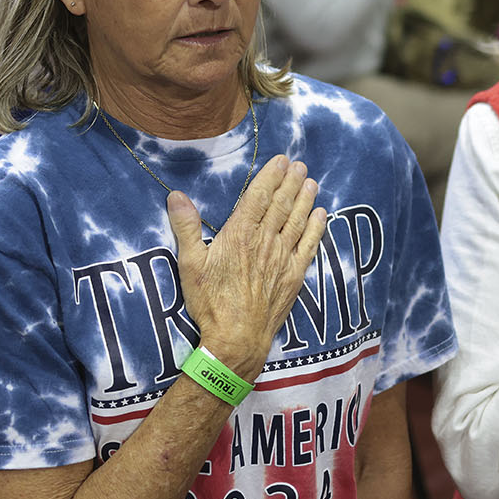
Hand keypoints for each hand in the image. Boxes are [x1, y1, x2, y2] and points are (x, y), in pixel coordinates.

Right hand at [168, 155, 327, 380]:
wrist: (237, 339)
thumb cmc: (210, 302)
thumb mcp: (190, 264)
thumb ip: (186, 227)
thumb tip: (176, 195)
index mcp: (240, 235)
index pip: (258, 197)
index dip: (270, 176)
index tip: (280, 160)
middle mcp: (265, 241)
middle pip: (281, 204)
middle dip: (291, 182)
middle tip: (300, 164)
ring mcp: (282, 259)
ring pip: (297, 221)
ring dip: (305, 199)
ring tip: (311, 182)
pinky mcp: (294, 276)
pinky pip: (308, 246)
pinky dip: (316, 228)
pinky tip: (321, 214)